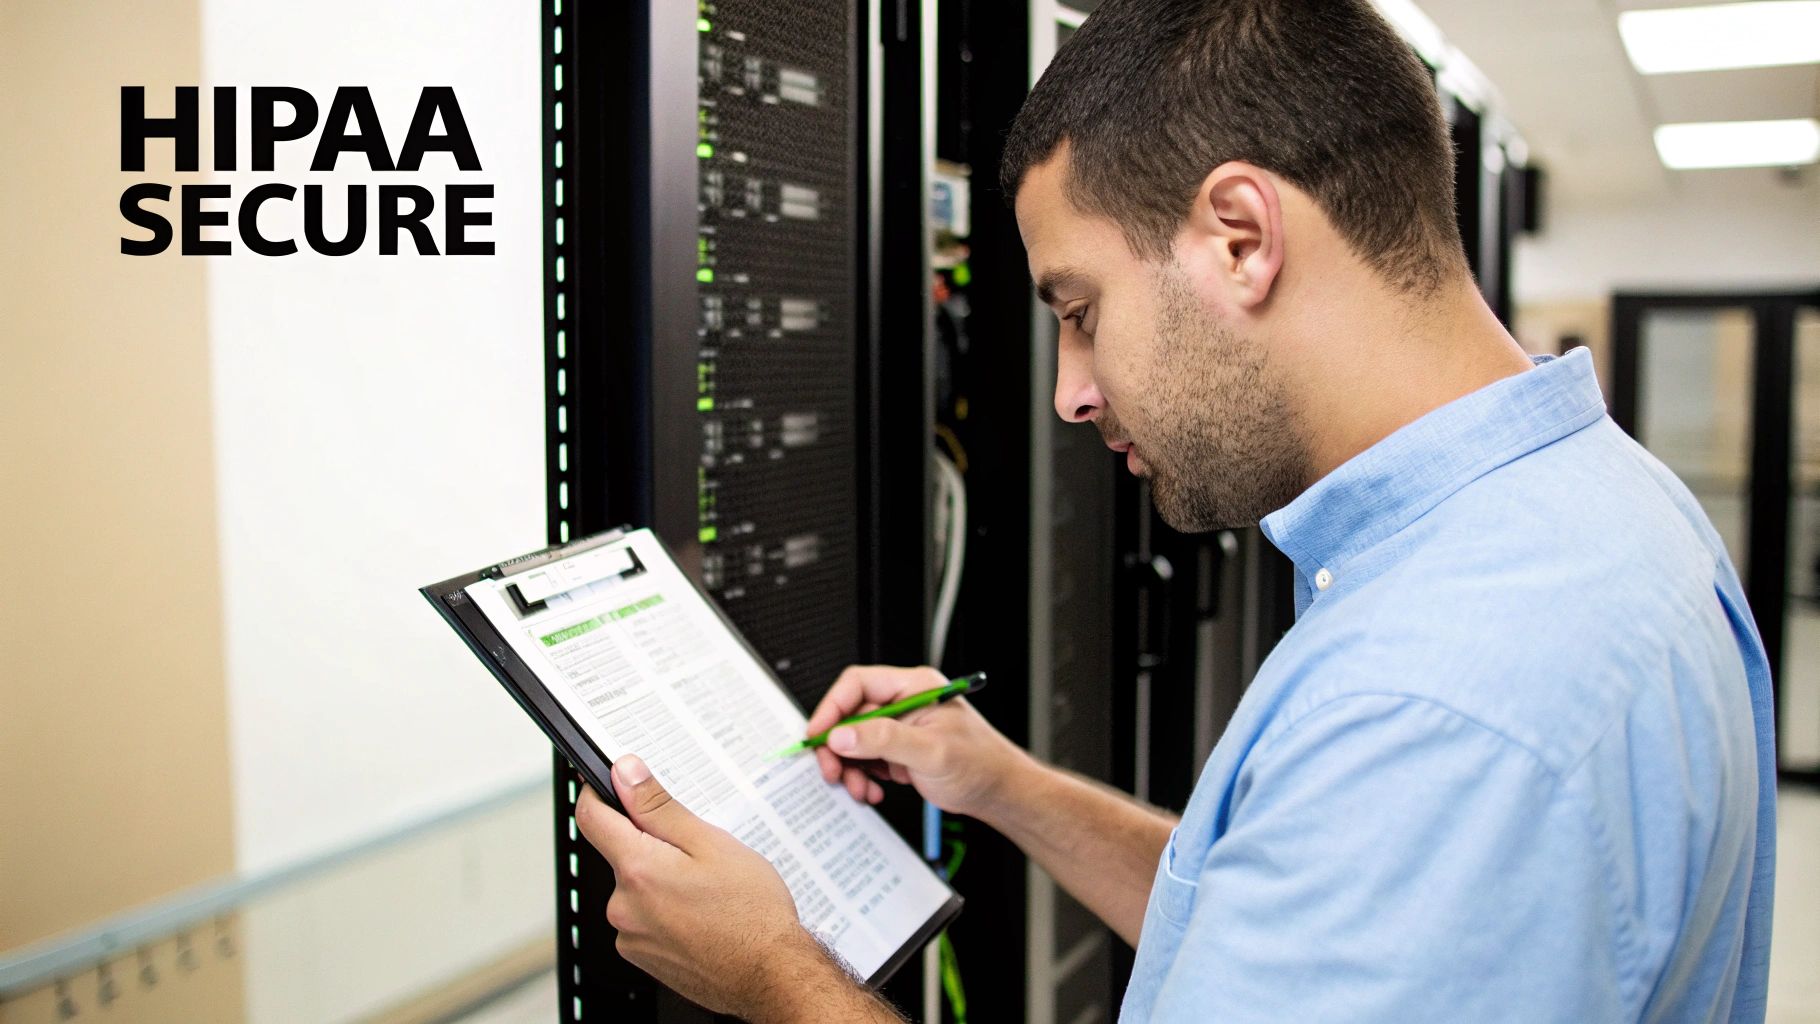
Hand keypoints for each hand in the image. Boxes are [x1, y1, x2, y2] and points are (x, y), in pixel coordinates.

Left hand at [574, 754, 833, 1019]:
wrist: (770, 974)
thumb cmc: (751, 913)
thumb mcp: (710, 843)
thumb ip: (658, 807)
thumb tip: (625, 774)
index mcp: (638, 869)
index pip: (591, 817)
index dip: (599, 792)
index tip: (614, 784)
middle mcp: (623, 907)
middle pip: (621, 855)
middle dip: (652, 845)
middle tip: (697, 854)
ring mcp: (631, 936)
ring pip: (636, 889)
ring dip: (661, 882)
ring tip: (706, 891)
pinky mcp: (642, 957)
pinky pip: (644, 919)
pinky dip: (665, 912)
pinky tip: (700, 915)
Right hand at [806, 665, 1032, 820]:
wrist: (998, 792)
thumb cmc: (981, 764)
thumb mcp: (931, 752)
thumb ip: (885, 740)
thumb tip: (842, 735)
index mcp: (913, 687)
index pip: (858, 684)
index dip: (832, 707)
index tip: (818, 734)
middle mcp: (903, 703)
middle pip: (850, 716)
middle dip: (837, 747)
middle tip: (832, 771)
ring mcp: (900, 728)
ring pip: (854, 742)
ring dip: (849, 768)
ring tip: (858, 788)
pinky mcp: (898, 751)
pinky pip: (866, 759)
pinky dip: (862, 777)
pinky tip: (873, 790)